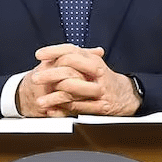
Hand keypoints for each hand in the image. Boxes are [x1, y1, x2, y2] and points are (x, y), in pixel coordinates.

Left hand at [17, 43, 141, 116]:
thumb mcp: (94, 64)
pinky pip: (77, 108)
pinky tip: (52, 111)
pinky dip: (62, 110)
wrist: (127, 95)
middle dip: (49, 75)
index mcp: (94, 60)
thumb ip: (76, 58)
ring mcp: (99, 90)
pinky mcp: (100, 106)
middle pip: (69, 70)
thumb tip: (53, 55)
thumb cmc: (105, 79)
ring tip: (39, 101)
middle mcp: (97, 72)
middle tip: (34, 78)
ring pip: (71, 92)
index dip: (53, 51)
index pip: (71, 50)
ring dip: (53, 97)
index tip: (39, 55)